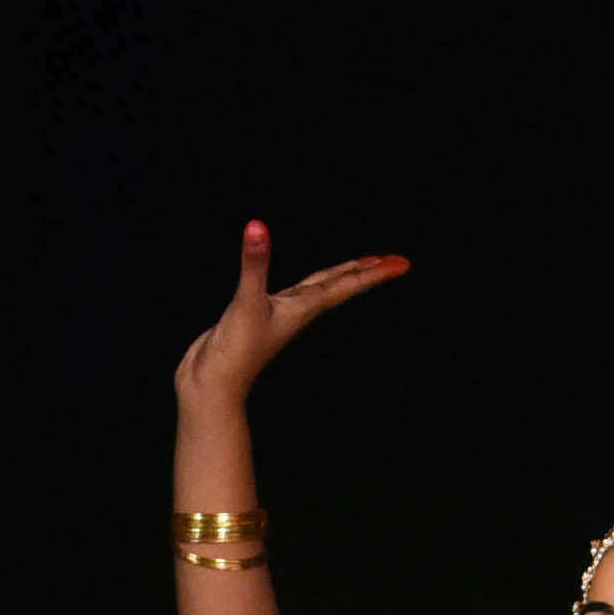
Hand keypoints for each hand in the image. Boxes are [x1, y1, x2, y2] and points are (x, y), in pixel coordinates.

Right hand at [172, 219, 409, 410]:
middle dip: (365, 274)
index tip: (401, 263)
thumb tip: (257, 228)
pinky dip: (303, 285)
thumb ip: (254, 265)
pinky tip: (298, 286)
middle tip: (392, 262)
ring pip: (318, 291)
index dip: (372, 273)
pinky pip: (291, 296)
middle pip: (339, 287)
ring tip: (357, 268)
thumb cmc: (235, 352)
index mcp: (302, 308)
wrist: (213, 386)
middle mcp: (296, 312)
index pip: (345, 285)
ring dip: (339, 278)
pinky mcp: (257, 318)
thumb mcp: (246, 303)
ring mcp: (279, 316)